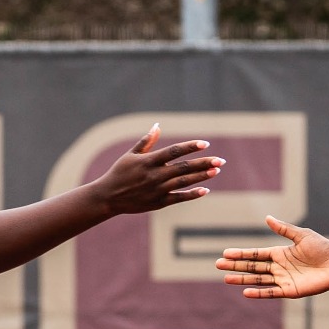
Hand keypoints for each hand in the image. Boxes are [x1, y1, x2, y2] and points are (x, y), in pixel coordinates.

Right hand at [92, 125, 222, 213]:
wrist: (108, 197)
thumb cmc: (119, 172)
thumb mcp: (130, 155)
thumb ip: (146, 142)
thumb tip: (157, 126)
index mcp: (149, 161)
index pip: (173, 152)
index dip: (190, 147)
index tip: (205, 144)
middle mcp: (154, 175)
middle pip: (183, 168)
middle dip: (203, 163)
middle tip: (220, 160)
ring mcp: (157, 190)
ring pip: (183, 182)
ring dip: (201, 176)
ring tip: (216, 170)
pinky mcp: (158, 203)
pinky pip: (178, 198)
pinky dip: (192, 194)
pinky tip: (205, 190)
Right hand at [214, 216, 328, 297]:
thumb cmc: (323, 248)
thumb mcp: (302, 235)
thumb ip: (284, 229)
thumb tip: (267, 218)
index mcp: (280, 253)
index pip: (256, 254)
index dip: (241, 253)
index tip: (225, 253)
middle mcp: (279, 267)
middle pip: (252, 267)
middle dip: (235, 266)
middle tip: (218, 265)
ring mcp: (283, 279)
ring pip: (258, 280)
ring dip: (242, 279)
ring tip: (226, 279)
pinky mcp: (290, 291)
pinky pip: (271, 292)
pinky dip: (258, 293)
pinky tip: (245, 292)